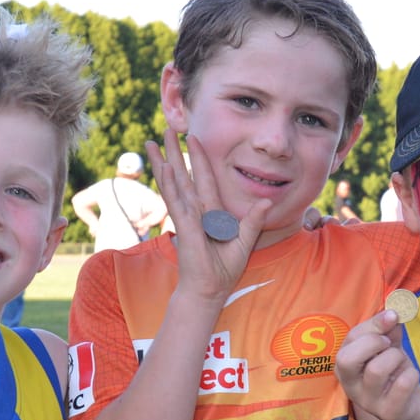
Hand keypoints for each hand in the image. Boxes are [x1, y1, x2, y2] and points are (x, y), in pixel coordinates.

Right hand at [145, 130, 270, 301]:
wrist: (210, 290)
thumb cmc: (223, 269)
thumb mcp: (244, 241)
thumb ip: (253, 220)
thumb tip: (266, 201)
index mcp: (210, 211)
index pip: (203, 178)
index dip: (198, 157)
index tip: (192, 138)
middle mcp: (196, 210)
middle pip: (183, 174)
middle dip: (175, 151)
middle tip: (167, 128)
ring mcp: (187, 217)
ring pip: (174, 183)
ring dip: (165, 161)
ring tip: (153, 141)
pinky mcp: (184, 227)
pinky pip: (177, 202)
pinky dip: (170, 185)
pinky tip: (165, 168)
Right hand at [336, 310, 419, 419]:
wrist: (410, 412)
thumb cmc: (395, 376)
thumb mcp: (389, 349)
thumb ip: (388, 330)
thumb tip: (393, 311)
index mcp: (346, 367)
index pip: (350, 339)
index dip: (373, 324)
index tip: (392, 317)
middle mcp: (351, 386)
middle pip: (347, 359)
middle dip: (373, 342)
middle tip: (389, 345)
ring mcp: (368, 402)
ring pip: (376, 370)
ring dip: (396, 358)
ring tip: (401, 363)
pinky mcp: (389, 413)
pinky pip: (402, 384)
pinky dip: (411, 374)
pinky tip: (410, 378)